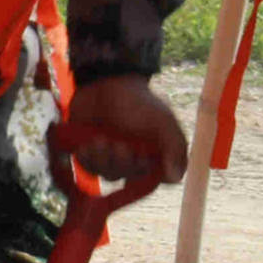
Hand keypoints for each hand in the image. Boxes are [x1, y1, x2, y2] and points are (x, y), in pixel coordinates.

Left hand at [56, 74, 187, 185]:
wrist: (105, 83)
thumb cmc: (138, 102)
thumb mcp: (163, 122)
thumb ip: (174, 147)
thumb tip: (175, 178)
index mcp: (153, 154)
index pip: (151, 179)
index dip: (142, 171)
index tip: (140, 157)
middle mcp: (133, 158)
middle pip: (126, 177)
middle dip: (120, 161)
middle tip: (117, 144)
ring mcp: (111, 156)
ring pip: (106, 174)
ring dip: (102, 158)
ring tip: (99, 139)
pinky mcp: (91, 153)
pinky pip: (88, 169)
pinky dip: (87, 159)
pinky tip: (87, 144)